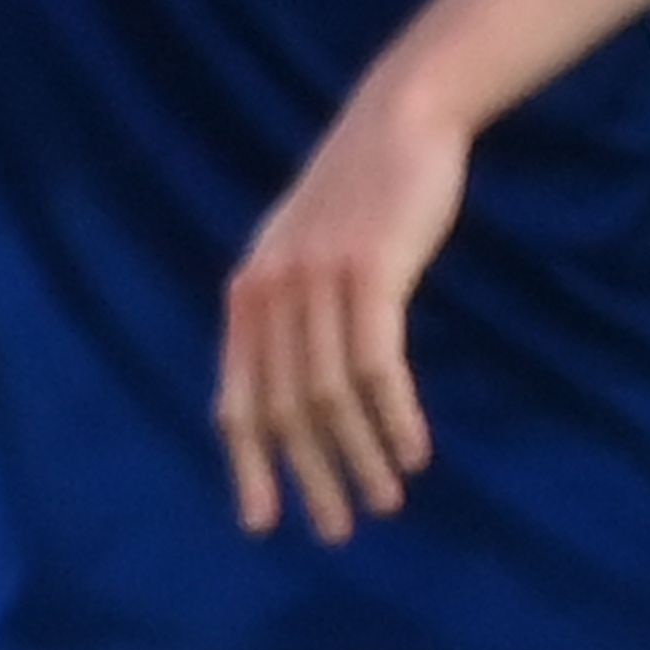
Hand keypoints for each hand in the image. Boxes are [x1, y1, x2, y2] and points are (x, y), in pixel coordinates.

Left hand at [218, 86, 468, 542]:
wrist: (397, 123)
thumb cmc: (356, 197)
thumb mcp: (300, 256)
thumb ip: (286, 319)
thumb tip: (285, 397)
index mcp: (246, 294)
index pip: (235, 399)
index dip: (247, 464)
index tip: (262, 522)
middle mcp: (270, 291)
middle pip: (283, 408)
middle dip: (308, 476)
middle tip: (338, 527)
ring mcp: (318, 280)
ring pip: (331, 396)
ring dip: (359, 456)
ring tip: (386, 499)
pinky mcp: (370, 272)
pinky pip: (379, 366)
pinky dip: (394, 417)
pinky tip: (413, 451)